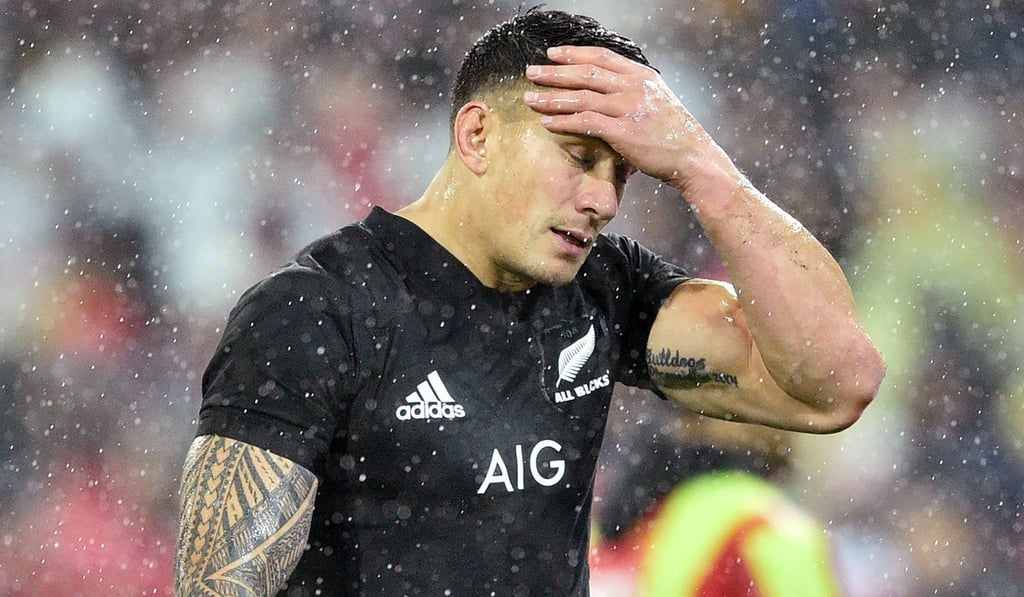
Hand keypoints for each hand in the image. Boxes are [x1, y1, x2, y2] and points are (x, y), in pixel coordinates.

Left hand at [523, 45, 732, 193]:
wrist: (693, 157)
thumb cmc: (674, 134)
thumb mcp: (657, 101)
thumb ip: (634, 91)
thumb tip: (609, 89)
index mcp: (642, 75)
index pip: (601, 56)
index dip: (574, 53)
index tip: (551, 54)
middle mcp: (634, 86)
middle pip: (585, 73)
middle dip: (554, 72)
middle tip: (530, 72)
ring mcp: (629, 108)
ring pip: (581, 97)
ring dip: (552, 97)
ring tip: (529, 99)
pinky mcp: (624, 132)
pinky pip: (585, 123)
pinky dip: (563, 122)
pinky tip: (546, 123)